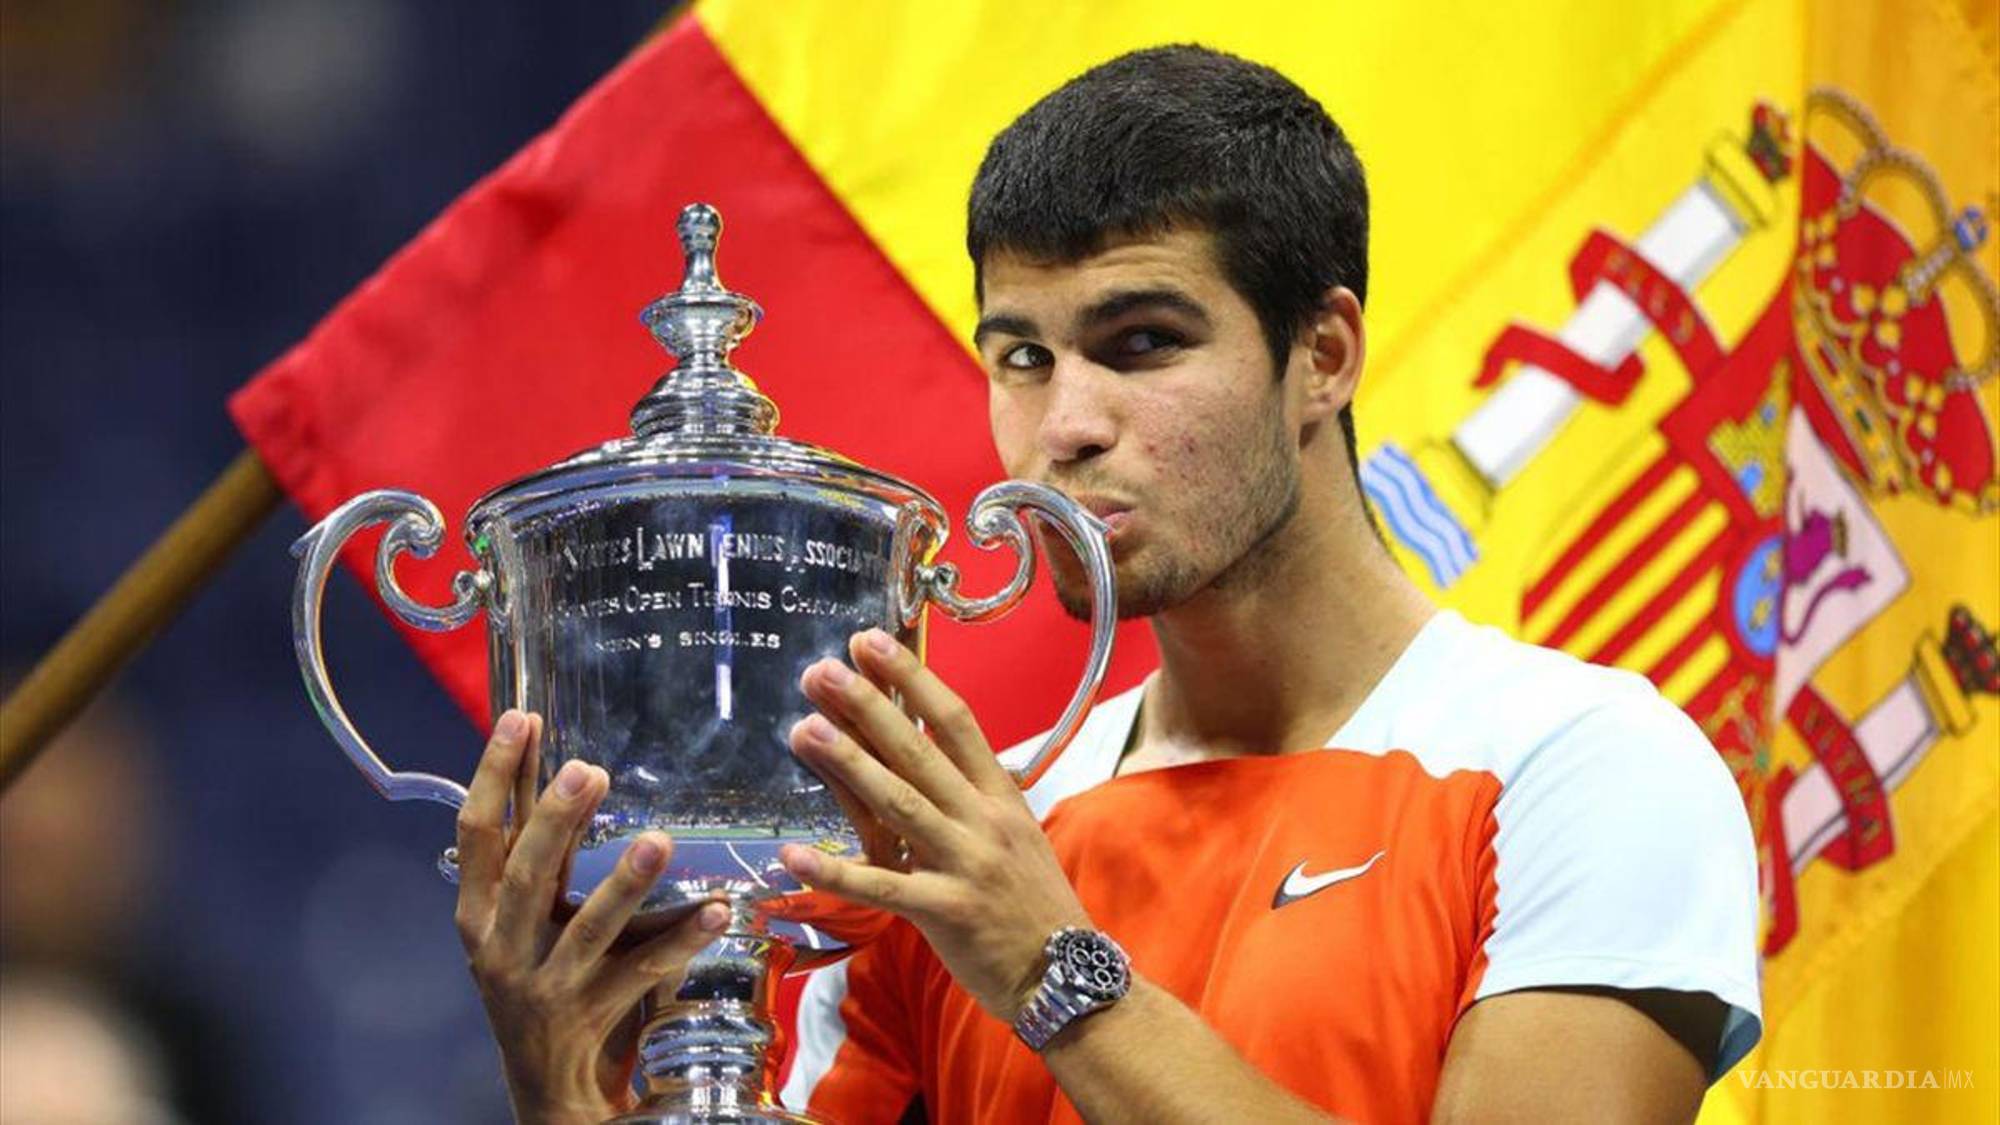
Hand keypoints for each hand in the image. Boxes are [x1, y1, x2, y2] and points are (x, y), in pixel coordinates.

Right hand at [455, 710, 730, 1123]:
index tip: (520, 718)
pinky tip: (717, 908)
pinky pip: (644, 970)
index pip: (476, 833)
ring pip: (588, 928)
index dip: (492, 774)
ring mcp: (548, 984)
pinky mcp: (593, 1012)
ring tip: (659, 839)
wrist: (545, 1077)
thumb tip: (559, 761)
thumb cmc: (537, 971)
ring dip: (625, 882)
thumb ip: (543, 849)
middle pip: (527, 876)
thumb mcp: (524, 914)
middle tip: (590, 769)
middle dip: (556, 820)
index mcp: (477, 913)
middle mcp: (502, 947)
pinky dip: (681, 938)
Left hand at [780, 630, 1092, 1021]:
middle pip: (919, 752)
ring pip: (898, 804)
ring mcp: (964, 864)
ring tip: (804, 728)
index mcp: (1001, 796)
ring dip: (848, 764)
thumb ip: (973, 794)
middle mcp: (983, 821)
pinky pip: (881, 886)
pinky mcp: (943, 911)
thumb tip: (923, 750)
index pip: (955, 721)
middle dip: (868, 706)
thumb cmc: (1033, 903)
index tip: (871, 644)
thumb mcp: (1016, 834)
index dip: (912, 679)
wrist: (1064, 974)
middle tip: (821, 671)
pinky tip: (794, 854)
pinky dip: (835, 870)